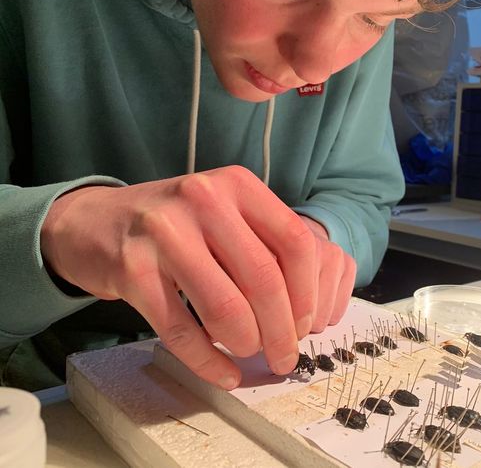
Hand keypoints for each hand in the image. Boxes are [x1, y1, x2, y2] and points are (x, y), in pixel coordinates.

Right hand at [40, 166, 355, 388]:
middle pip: (265, 280)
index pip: (296, 243)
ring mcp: (165, 233)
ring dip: (246, 344)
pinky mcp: (133, 270)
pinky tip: (224, 374)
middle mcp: (204, 201)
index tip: (308, 324)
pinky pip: (182, 330)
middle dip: (283, 331)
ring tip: (249, 353)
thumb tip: (306, 314)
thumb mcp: (224, 212)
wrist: (93, 221)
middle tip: (286, 357)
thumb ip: (264, 246)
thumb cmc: (175, 224)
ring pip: (226, 308)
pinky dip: (208, 362)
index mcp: (238, 185)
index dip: (308, 293)